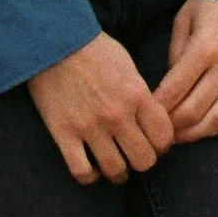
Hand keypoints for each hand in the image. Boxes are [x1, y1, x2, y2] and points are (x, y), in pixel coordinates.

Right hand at [26, 33, 174, 185]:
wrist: (53, 39)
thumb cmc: (93, 48)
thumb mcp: (127, 65)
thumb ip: (141, 94)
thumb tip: (151, 119)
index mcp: (137, 94)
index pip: (164, 138)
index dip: (162, 144)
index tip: (153, 142)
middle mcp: (117, 115)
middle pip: (144, 160)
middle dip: (142, 161)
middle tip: (134, 154)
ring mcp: (90, 126)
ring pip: (116, 170)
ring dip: (119, 173)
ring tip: (115, 167)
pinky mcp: (64, 133)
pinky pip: (82, 171)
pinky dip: (89, 176)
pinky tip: (91, 168)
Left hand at [159, 0, 217, 144]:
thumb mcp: (186, 17)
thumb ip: (175, 51)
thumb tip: (169, 85)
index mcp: (204, 47)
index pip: (174, 90)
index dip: (157, 108)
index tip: (145, 115)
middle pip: (195, 110)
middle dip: (173, 127)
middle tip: (159, 133)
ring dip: (198, 133)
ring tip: (181, 137)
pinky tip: (213, 129)